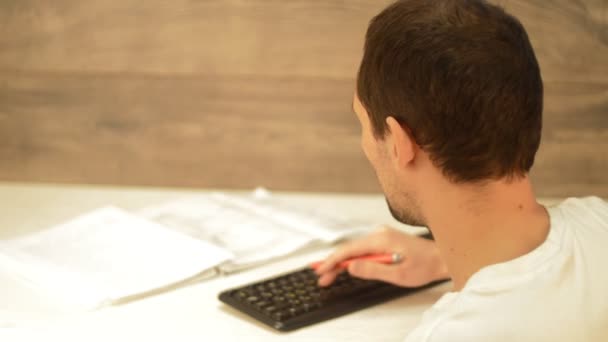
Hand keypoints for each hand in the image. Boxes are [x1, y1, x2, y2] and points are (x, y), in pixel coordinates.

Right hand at [314, 226, 448, 286]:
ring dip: (341, 261)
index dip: (332, 260)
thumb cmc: (425, 266)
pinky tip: (344, 266)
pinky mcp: (383, 240)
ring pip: (354, 248)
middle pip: (349, 248)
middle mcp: (379, 233)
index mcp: (382, 240)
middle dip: (333, 263)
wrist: (441, 258)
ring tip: (328, 275)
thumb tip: (351, 267)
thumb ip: (373, 270)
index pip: (349, 249)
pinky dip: (351, 258)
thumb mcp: (399, 274)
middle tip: (321, 277)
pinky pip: (362, 248)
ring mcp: (381, 236)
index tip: (321, 269)